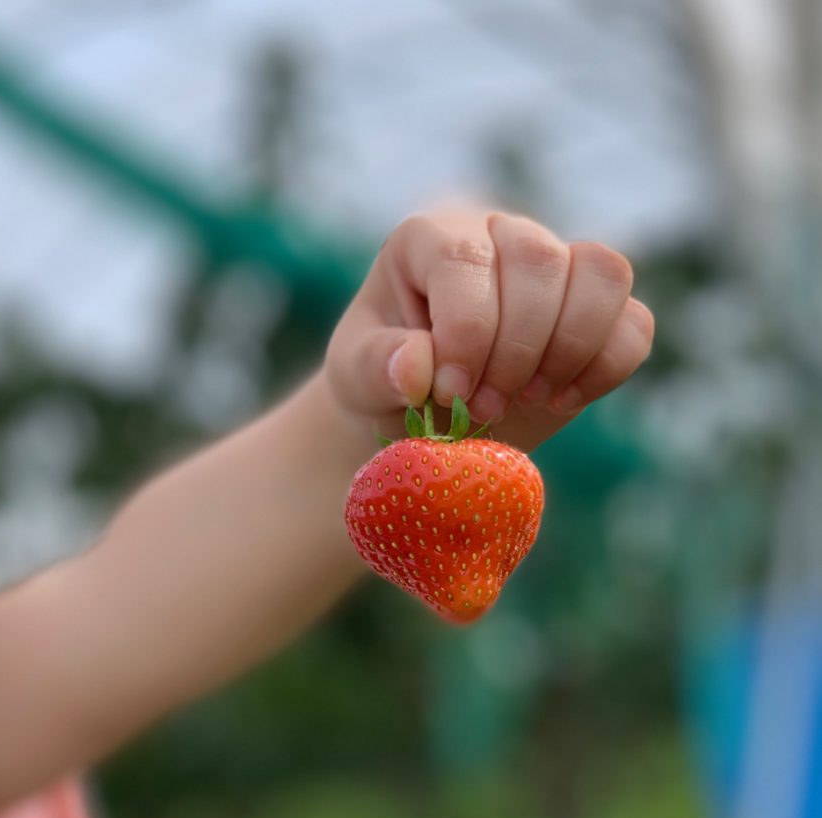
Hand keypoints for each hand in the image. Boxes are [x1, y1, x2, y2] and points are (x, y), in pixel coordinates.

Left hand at [324, 207, 653, 451]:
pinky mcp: (596, 312)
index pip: (466, 260)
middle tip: (483, 407)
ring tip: (527, 398)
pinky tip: (561, 400)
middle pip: (540, 260)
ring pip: (603, 274)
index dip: (468, 333)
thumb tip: (417, 365)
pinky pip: (635, 322)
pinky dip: (606, 367)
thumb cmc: (385, 381)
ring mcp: (555, 266)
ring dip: (569, 350)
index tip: (452, 394)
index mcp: (430, 237)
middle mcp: (498, 233)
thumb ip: (376, 367)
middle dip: (516, 349)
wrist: (424, 411)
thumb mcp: (356, 379)